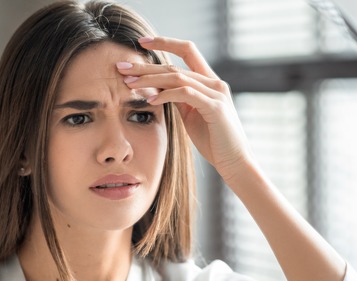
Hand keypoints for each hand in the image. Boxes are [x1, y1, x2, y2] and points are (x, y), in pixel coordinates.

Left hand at [117, 36, 250, 180]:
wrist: (235, 162)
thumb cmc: (213, 141)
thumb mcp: (191, 115)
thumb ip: (178, 99)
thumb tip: (157, 88)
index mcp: (210, 82)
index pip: (187, 51)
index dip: (164, 43)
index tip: (141, 42)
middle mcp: (215, 83)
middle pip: (175, 66)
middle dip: (145, 66)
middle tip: (121, 67)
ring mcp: (216, 93)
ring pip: (177, 77)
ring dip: (150, 79)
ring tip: (129, 83)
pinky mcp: (215, 107)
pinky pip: (186, 94)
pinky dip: (166, 94)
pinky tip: (151, 99)